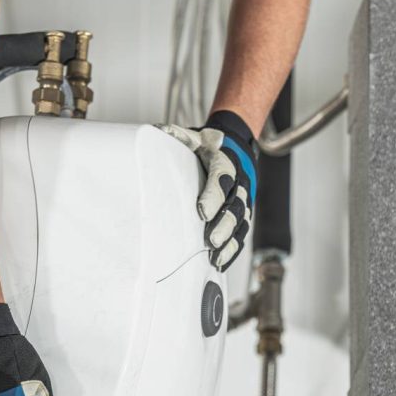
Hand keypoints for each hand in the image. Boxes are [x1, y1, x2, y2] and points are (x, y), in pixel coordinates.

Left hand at [156, 110, 257, 269]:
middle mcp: (240, 182)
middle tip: (210, 241)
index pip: (222, 179)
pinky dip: (233, 249)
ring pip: (242, 223)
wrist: (235, 147)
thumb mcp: (192, 136)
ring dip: (230, 241)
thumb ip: (175, 136)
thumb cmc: (207, 146)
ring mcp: (244, 200)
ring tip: (215, 258)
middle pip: (236, 206)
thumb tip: (152, 132)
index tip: (201, 213)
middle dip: (224, 225)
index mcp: (226, 163)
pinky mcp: (243, 214)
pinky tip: (221, 262)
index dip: (213, 196)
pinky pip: (242, 234)